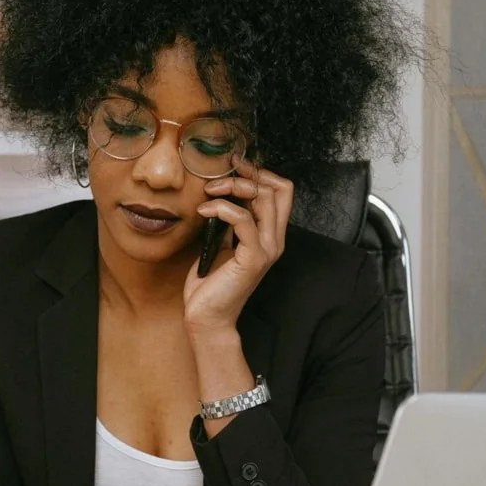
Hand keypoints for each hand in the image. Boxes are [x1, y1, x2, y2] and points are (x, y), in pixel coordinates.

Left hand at [183, 156, 293, 333]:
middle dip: (247, 174)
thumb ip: (228, 222)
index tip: (232, 167)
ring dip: (232, 187)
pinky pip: (243, 219)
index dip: (259, 173)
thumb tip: (220, 195)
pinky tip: (203, 211)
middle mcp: (274, 240)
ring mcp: (267, 249)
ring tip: (208, 192)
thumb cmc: (210, 284)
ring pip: (264, 198)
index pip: (281, 190)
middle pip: (279, 188)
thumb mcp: (220, 243)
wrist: (207, 317)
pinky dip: (221, 208)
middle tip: (217, 177)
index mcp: (269, 235)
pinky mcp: (253, 258)